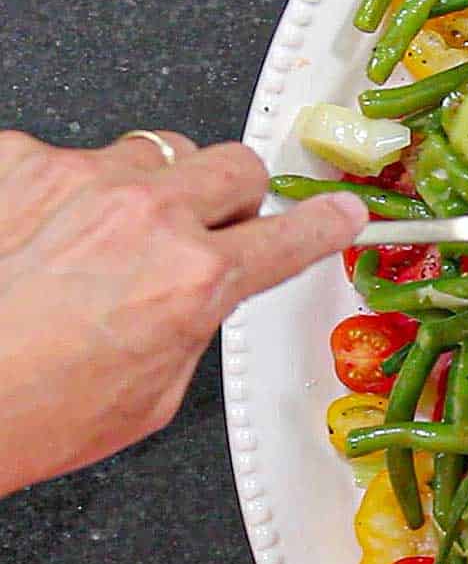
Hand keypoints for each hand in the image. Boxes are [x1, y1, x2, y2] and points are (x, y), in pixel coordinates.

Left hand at [0, 130, 365, 496]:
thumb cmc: (25, 412)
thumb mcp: (154, 394)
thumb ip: (195, 321)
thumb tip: (201, 296)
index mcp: (194, 280)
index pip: (293, 235)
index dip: (326, 222)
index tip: (340, 211)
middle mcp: (146, 217)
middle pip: (236, 163)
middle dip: (236, 195)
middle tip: (209, 225)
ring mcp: (79, 180)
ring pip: (156, 151)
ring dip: (152, 188)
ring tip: (107, 238)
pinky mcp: (17, 162)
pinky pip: (69, 157)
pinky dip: (68, 192)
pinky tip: (43, 237)